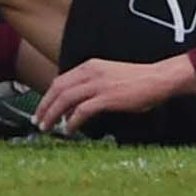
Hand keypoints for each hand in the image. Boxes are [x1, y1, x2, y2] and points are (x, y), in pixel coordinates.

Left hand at [37, 54, 195, 134]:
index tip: (41, 109)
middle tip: (37, 121)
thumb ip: (90, 86)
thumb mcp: (107, 77)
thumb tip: (73, 106)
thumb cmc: (136, 81)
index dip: (47, 96)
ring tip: (47, 127)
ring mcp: (98, 84)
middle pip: (57, 89)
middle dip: (44, 106)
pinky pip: (82, 110)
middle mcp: (89, 72)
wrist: (157, 78)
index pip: (59, 81)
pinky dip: (72, 121)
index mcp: (88, 66)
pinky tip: (68, 129)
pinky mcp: (107, 97)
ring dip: (53, 114)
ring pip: (65, 99)